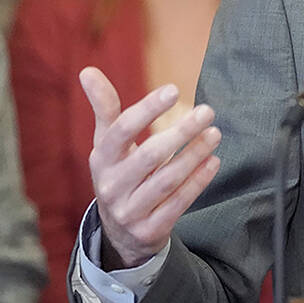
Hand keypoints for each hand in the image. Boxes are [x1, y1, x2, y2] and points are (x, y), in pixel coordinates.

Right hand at [80, 66, 221, 268]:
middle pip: (149, 155)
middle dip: (181, 132)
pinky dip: (197, 182)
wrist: (120, 232)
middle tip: (207, 110)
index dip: (147, 109)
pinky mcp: (149, 231)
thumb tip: (87, 70)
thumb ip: (104, 108)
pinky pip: (177, 204)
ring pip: (167, 181)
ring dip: (194, 155)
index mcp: (101, 159)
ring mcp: (130, 211)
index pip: (121, 130)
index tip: (174, 89)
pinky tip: (213, 161)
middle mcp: (111, 186)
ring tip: (215, 133)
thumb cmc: (119, 172)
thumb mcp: (107, 144)